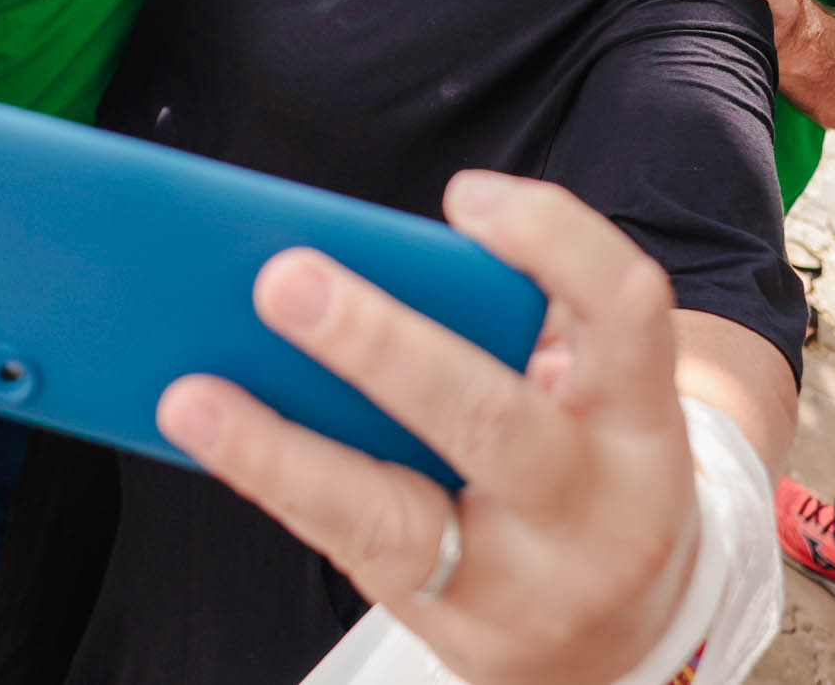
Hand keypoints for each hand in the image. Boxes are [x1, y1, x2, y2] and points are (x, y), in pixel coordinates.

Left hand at [160, 173, 696, 684]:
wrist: (626, 636)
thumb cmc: (582, 466)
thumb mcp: (590, 392)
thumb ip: (510, 325)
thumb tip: (354, 257)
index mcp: (642, 417)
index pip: (626, 310)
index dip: (552, 243)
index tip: (463, 197)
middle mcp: (597, 507)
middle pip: (490, 420)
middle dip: (382, 347)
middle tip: (284, 279)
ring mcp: (521, 584)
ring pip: (394, 517)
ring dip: (282, 449)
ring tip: (192, 394)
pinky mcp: (448, 628)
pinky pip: (346, 547)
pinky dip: (272, 480)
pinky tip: (206, 429)